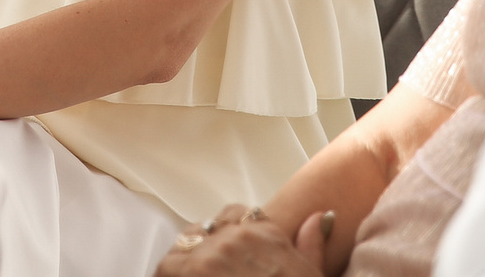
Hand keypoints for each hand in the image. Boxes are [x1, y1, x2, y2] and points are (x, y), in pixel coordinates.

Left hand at [158, 205, 335, 276]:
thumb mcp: (311, 275)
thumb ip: (310, 245)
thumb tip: (318, 217)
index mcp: (266, 234)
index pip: (234, 214)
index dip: (226, 235)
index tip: (226, 257)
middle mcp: (236, 237)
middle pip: (205, 230)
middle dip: (202, 251)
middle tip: (209, 275)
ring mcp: (208, 255)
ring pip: (182, 247)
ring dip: (183, 264)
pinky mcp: (185, 272)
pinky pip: (167, 269)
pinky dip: (171, 276)